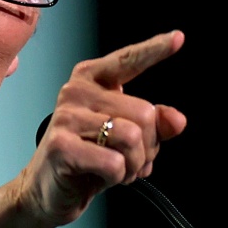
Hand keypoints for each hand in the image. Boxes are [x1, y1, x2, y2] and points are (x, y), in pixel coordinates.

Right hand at [13, 31, 187, 227]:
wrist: (48, 190)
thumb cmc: (89, 157)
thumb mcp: (127, 137)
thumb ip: (155, 124)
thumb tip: (176, 120)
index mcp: (92, 79)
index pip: (128, 60)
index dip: (154, 50)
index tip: (179, 37)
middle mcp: (77, 91)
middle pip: (144, 113)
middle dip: (148, 147)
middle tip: (130, 160)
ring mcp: (67, 117)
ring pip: (132, 137)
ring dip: (134, 164)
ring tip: (118, 169)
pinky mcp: (61, 146)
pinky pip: (115, 162)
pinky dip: (118, 176)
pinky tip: (102, 177)